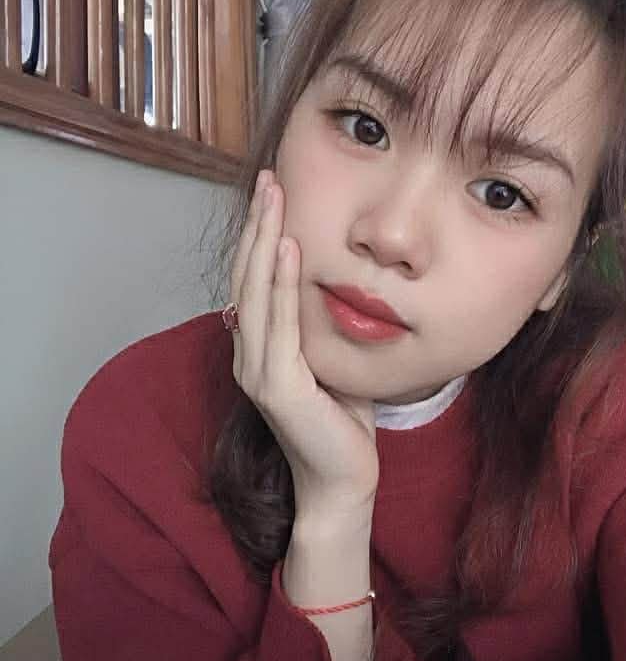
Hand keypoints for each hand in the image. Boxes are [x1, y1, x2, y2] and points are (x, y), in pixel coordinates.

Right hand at [229, 169, 378, 517]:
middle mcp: (249, 355)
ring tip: (274, 196)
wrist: (343, 482)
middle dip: (258, 224)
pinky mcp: (277, 387)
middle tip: (269, 178)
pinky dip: (281, 283)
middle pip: (247, 276)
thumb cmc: (342, 422)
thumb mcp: (331, 359)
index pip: (254, 281)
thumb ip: (319, 325)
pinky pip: (279, 324)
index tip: (274, 193)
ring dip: (264, 239)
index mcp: (259, 348)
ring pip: (256, 292)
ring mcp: (258, 371)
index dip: (259, 236)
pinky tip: (288, 248)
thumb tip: (335, 283)